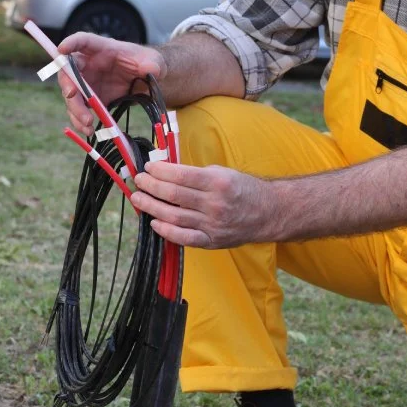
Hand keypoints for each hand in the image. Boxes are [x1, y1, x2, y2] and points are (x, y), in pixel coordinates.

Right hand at [57, 33, 164, 135]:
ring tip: (87, 124)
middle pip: (69, 72)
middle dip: (68, 84)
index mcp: (101, 49)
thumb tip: (151, 69)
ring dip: (75, 110)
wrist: (146, 81)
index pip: (83, 41)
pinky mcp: (91, 101)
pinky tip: (89, 131)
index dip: (71, 43)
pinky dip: (81, 122)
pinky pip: (80, 111)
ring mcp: (87, 84)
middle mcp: (89, 65)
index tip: (62, 48)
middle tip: (71, 96)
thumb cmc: (145, 63)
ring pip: (71, 96)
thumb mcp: (152, 60)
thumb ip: (151, 63)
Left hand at [130, 162, 277, 248]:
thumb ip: (196, 174)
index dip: (160, 171)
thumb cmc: (243, 189)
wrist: (268, 213)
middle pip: (173, 195)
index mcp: (218, 182)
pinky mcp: (212, 240)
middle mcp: (214, 204)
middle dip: (151, 186)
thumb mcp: (223, 173)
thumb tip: (166, 171)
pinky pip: (184, 238)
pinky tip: (155, 222)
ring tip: (139, 199)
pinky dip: (167, 231)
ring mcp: (212, 224)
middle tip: (139, 181)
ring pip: (174, 216)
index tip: (148, 166)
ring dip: (152, 207)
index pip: (180, 175)